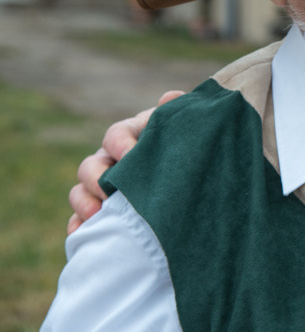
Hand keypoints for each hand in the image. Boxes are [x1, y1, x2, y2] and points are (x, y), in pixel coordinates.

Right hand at [66, 90, 184, 234]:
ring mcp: (101, 188)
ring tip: (98, 215)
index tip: (130, 156)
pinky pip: (80, 221)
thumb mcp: (187, 131)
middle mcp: (111, 160)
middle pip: (90, 165)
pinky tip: (84, 234)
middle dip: (96, 178)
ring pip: (80, 192)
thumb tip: (170, 97)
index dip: (120, 144)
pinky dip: (79, 228)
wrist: (197, 182)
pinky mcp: (99, 214)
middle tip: (109, 192)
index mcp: (132, 136)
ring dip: (84, 203)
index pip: (117, 134)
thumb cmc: (189, 150)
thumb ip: (179, 115)